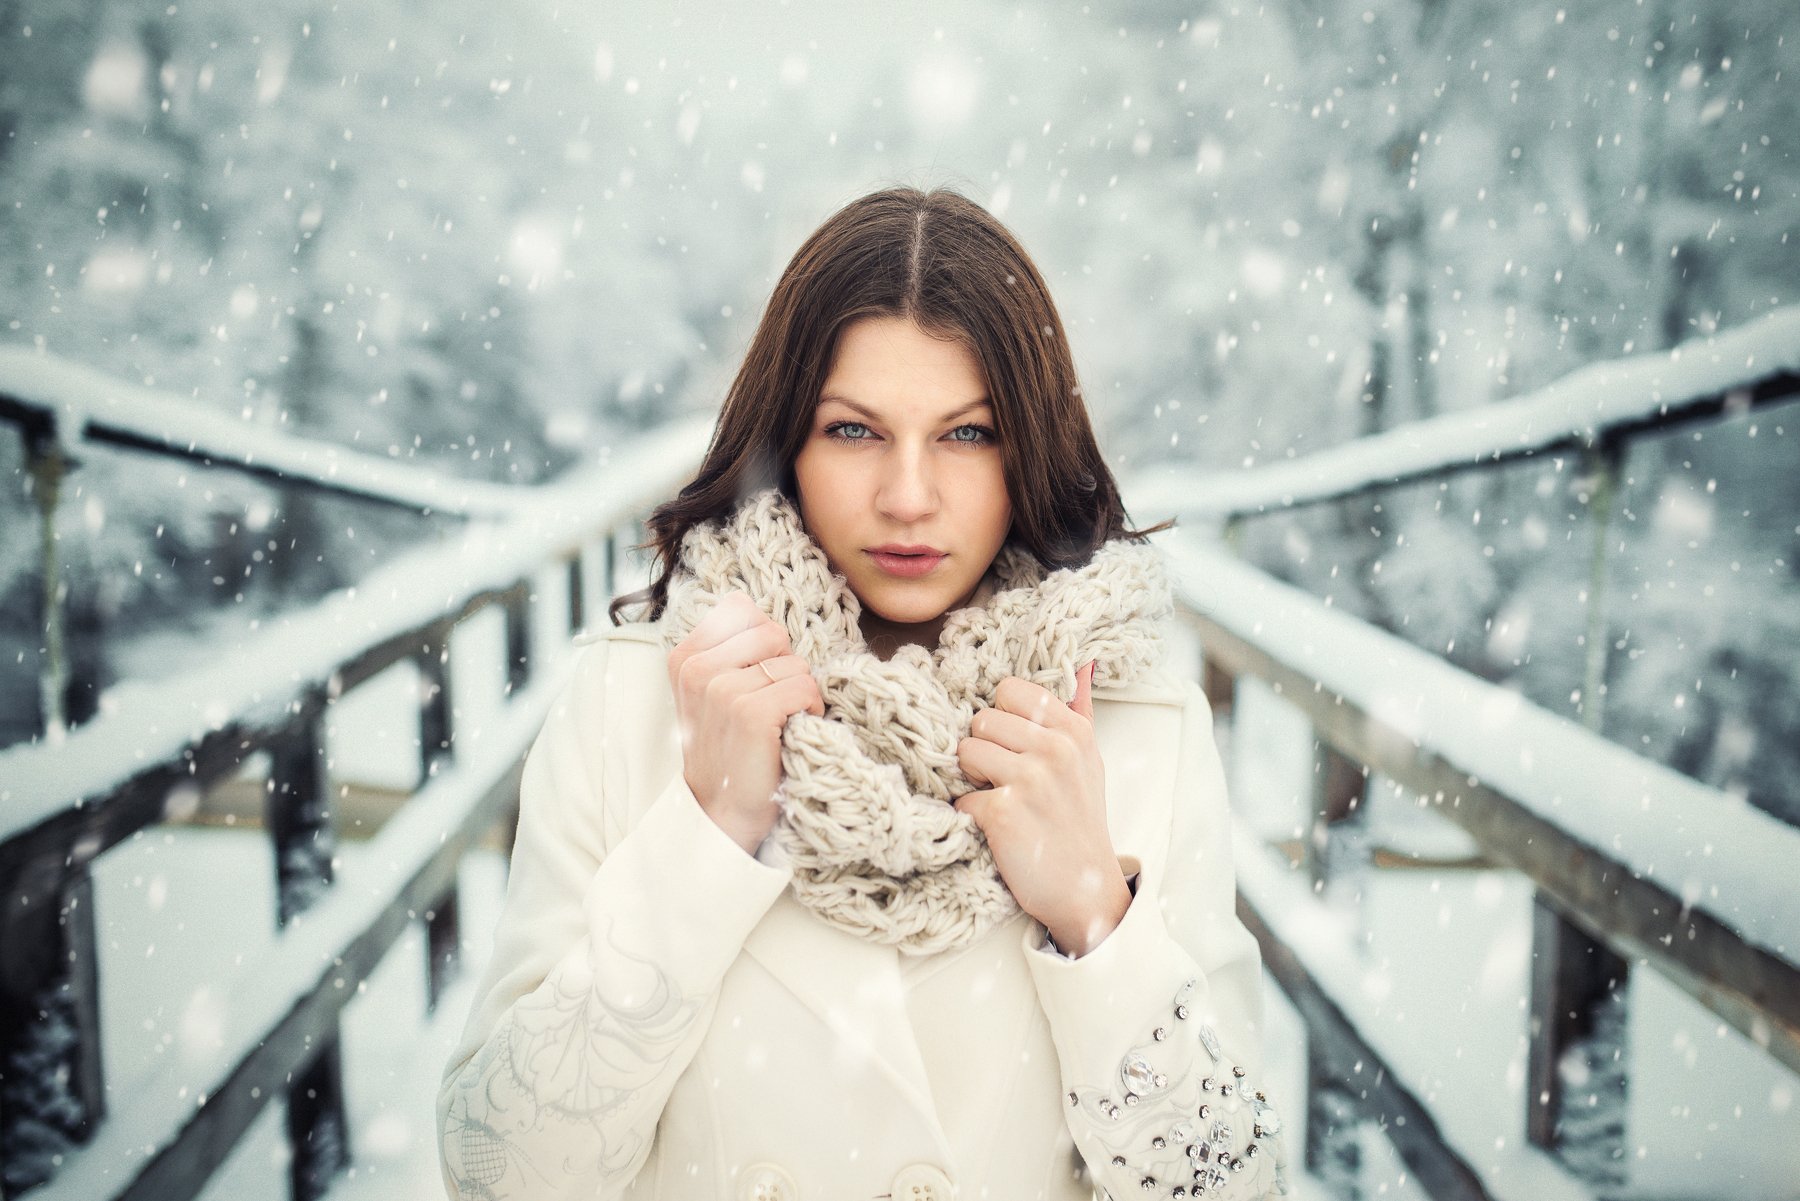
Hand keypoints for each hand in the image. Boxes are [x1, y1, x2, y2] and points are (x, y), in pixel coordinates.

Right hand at [666, 590, 822, 855]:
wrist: (720, 812)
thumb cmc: (728, 749)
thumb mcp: (712, 692)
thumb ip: (731, 649)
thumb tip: (762, 613)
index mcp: (684, 656)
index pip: (743, 610)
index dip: (765, 646)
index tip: (754, 682)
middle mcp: (697, 667)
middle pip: (773, 633)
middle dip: (785, 667)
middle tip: (771, 706)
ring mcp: (722, 689)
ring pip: (795, 664)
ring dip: (800, 694)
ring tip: (778, 724)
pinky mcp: (751, 712)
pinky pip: (805, 687)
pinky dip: (811, 710)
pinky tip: (791, 733)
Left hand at [953, 660, 1131, 956]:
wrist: (1085, 889)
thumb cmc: (1079, 822)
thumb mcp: (1090, 762)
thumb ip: (1080, 712)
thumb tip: (1082, 665)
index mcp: (1074, 730)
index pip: (1010, 689)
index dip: (1001, 716)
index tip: (1013, 744)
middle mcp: (1055, 749)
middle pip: (982, 719)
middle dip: (983, 749)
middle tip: (1002, 779)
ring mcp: (1030, 780)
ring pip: (966, 750)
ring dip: (972, 779)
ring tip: (997, 799)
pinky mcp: (1004, 813)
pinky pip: (961, 797)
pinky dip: (969, 816)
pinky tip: (994, 829)